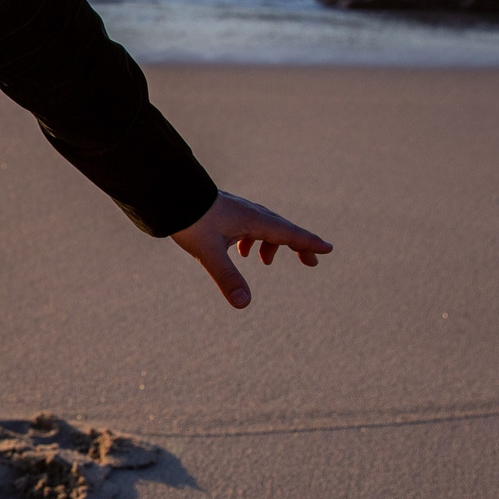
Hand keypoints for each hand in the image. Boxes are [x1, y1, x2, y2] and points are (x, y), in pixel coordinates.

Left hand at [170, 191, 331, 308]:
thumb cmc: (191, 220)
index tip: (328, 249)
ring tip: (266, 262)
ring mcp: (238, 212)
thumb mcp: (209, 252)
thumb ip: (227, 277)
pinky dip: (252, 239)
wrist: (170, 195)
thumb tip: (245, 304)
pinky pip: (248, 226)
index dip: (309, 243)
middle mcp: (250, 213)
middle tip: (311, 262)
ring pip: (265, 228)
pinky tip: (241, 252)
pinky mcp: (226, 213)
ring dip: (272, 244)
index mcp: (254, 220)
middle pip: (282, 230)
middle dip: (297, 245)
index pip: (289, 233)